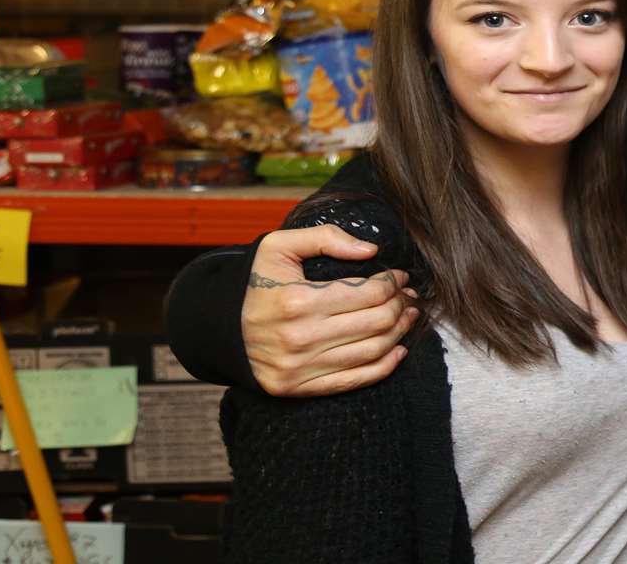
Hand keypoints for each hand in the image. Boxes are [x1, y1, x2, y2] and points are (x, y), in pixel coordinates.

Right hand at [241, 224, 418, 397]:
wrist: (218, 327)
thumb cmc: (254, 284)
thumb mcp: (278, 247)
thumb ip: (325, 239)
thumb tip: (371, 250)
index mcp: (297, 301)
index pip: (368, 292)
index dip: (393, 282)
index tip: (399, 276)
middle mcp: (300, 338)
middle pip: (376, 321)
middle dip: (400, 304)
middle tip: (407, 295)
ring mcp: (299, 368)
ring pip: (372, 350)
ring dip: (399, 332)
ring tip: (408, 316)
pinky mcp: (298, 388)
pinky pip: (354, 381)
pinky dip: (385, 366)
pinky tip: (399, 349)